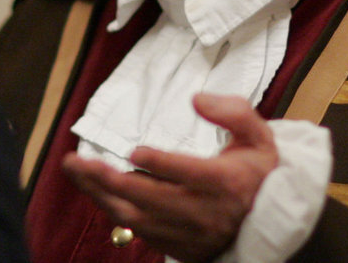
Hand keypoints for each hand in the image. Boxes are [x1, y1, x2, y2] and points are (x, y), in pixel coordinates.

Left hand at [62, 93, 278, 262]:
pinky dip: (118, 212)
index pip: (185, 173)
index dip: (158, 162)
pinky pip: (141, 233)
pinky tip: (102, 192)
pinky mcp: (181, 248)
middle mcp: (205, 213)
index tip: (134, 150)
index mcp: (225, 182)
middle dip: (107, 178)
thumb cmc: (259, 170)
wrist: (271, 217)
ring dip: (102, 195)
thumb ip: (232, 112)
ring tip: (79, 173)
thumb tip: (196, 99)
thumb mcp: (258, 134)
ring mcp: (190, 235)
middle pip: (148, 198)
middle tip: (77, 161)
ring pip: (137, 218)